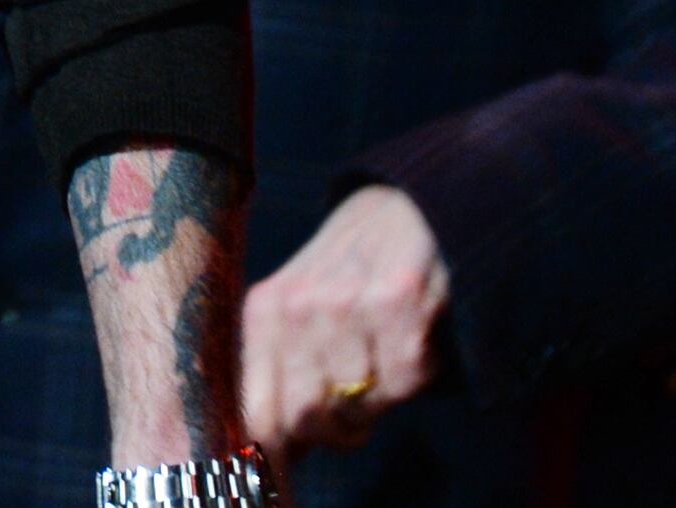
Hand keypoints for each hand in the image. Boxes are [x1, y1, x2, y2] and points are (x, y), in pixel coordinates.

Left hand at [243, 183, 449, 456]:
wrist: (413, 197)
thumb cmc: (355, 262)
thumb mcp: (303, 303)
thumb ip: (284, 369)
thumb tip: (268, 451)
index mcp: (265, 311)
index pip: (257, 413)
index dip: (275, 459)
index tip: (284, 484)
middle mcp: (297, 307)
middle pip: (307, 419)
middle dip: (337, 429)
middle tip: (358, 404)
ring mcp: (346, 305)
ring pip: (361, 406)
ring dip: (380, 398)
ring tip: (387, 353)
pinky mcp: (398, 303)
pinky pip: (406, 381)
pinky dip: (418, 373)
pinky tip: (415, 332)